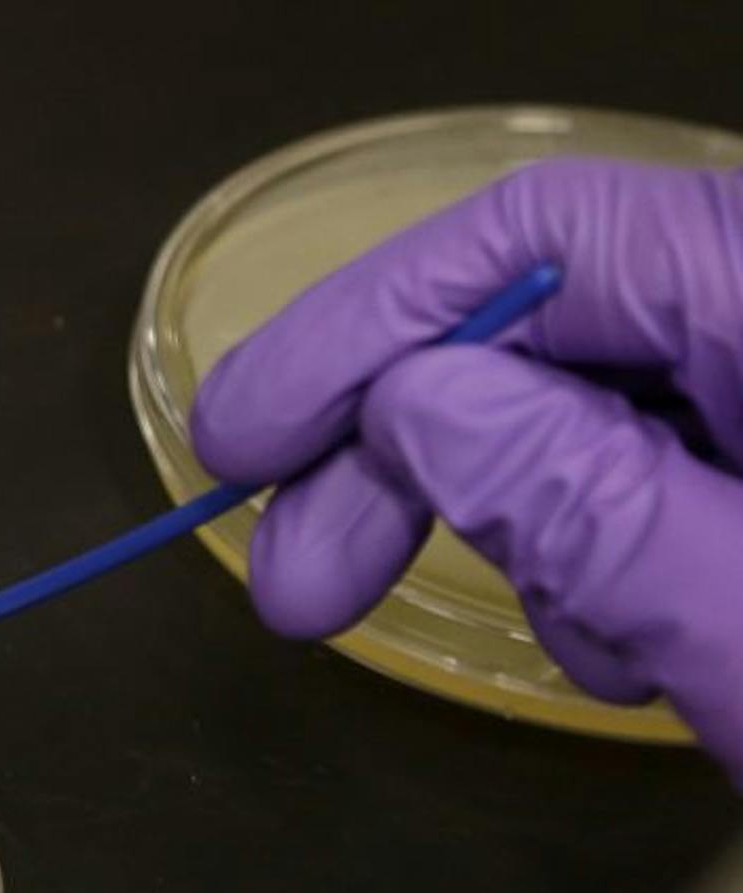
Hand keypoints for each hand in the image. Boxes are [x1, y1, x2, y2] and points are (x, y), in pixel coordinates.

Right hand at [190, 159, 742, 774]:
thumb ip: (584, 505)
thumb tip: (414, 411)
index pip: (535, 240)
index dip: (360, 328)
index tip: (241, 441)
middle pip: (552, 328)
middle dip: (407, 458)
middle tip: (297, 581)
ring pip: (596, 410)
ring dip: (517, 527)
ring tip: (544, 641)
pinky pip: (662, 469)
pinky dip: (604, 555)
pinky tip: (625, 640)